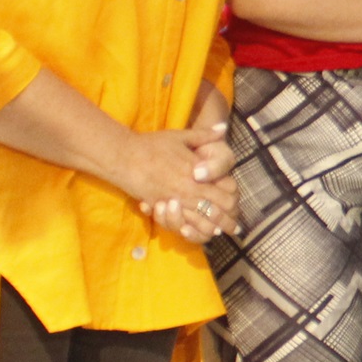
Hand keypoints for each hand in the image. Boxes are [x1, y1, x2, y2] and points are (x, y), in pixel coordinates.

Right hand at [113, 123, 235, 233]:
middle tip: (236, 228)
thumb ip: (204, 135)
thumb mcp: (180, 136)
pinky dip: (192, 229)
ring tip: (221, 233)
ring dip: (213, 228)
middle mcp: (189, 189)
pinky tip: (197, 231)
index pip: (225, 192)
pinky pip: (181, 224)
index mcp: (198, 172)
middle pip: (217, 211)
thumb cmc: (152, 145)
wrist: (124, 156)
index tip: (237, 206)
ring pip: (202, 221)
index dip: (234, 201)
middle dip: (228, 221)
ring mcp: (176, 200)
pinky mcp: (161, 207)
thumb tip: (223, 128)